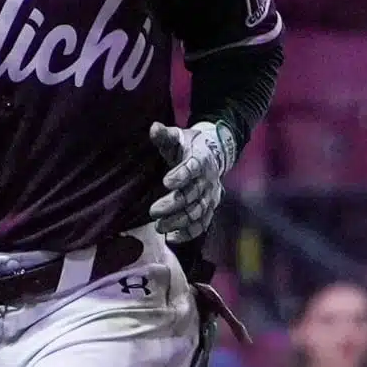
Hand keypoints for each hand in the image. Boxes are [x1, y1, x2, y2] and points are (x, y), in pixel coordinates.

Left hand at [147, 121, 232, 243]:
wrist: (214, 153)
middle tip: (153, 211)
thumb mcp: (177, 136)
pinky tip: (171, 238)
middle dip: (173, 204)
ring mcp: (210, 195)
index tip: (166, 181)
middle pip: (192, 194)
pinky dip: (189, 232)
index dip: (181, 175)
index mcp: (201, 159)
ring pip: (197, 212)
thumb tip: (154, 127)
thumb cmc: (188, 145)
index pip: (193, 167)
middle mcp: (208, 179)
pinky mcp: (210, 207)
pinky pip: (203, 223)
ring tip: (159, 227)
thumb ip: (164, 135)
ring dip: (179, 221)